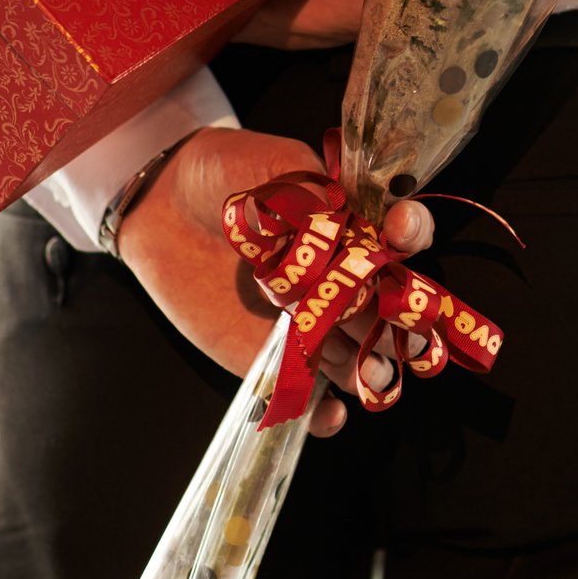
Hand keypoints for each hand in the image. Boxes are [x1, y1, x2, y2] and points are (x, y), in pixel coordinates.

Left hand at [114, 127, 435, 436]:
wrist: (167, 200)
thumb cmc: (227, 171)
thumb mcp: (276, 165)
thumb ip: (314, 191)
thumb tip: (342, 217)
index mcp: (356, 226)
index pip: (403, 234)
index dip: (410, 233)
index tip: (400, 230)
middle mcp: (344, 279)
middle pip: (390, 306)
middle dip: (404, 318)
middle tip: (402, 323)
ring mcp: (313, 321)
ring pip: (359, 354)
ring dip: (371, 367)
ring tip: (368, 370)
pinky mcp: (275, 354)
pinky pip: (308, 393)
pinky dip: (324, 412)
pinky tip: (331, 413)